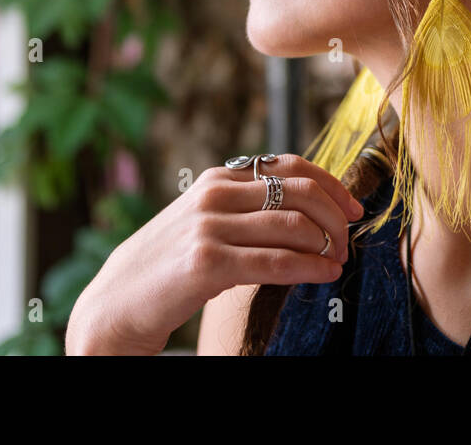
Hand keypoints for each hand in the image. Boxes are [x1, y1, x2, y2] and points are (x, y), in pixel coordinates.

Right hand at [65, 154, 364, 354]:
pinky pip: (276, 261)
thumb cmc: (169, 267)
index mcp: (218, 178)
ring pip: (293, 224)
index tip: (354, 208)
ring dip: (327, 244)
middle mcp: (215, 194)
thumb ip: (248, 207)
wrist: (115, 304)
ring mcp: (209, 226)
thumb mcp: (208, 221)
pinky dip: (310, 267)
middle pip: (300, 191)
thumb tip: (310, 209)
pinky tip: (325, 274)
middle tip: (348, 240)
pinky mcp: (207, 262)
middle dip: (335, 216)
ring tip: (338, 261)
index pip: (292, 166)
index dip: (332, 185)